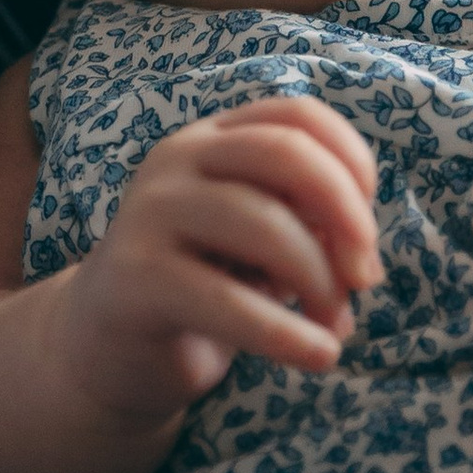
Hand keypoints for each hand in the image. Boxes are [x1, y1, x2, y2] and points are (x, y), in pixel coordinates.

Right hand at [54, 97, 379, 429]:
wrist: (107, 348)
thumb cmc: (201, 288)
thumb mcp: (258, 246)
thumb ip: (306, 227)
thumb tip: (361, 261)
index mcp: (211, 139)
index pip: (298, 117)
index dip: (353, 164)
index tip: (365, 231)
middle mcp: (176, 160)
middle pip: (286, 153)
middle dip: (347, 216)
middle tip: (364, 279)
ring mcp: (150, 213)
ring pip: (265, 224)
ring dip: (320, 281)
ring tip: (333, 326)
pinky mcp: (135, 276)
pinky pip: (228, 301)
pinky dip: (287, 333)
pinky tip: (319, 355)